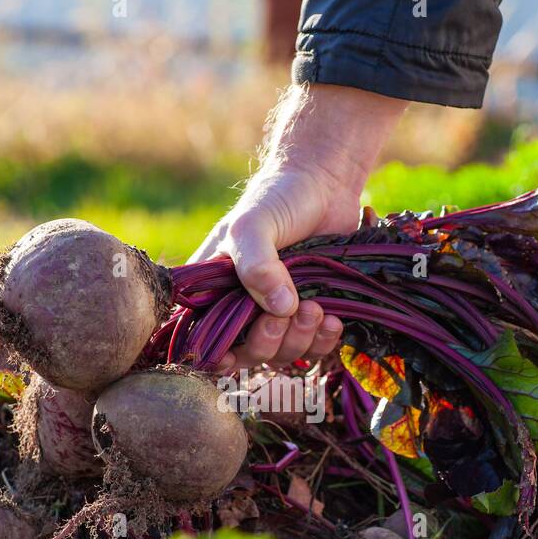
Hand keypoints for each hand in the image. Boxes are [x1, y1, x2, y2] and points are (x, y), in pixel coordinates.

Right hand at [188, 84, 407, 370]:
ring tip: (316, 308)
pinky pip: (316, 347)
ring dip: (299, 340)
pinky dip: (324, 341)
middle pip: (248, 353)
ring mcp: (279, 314)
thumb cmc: (278, 199)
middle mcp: (243, 307)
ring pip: (283, 354)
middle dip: (268, 341)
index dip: (216, 354)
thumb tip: (279, 309)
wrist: (326, 184)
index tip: (233, 354)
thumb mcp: (254, 225)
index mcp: (215, 289)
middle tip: (287, 312)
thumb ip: (257, 264)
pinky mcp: (312, 315)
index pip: (204, 336)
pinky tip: (333, 320)